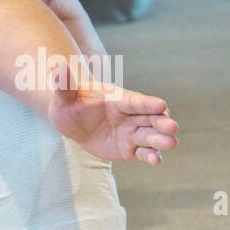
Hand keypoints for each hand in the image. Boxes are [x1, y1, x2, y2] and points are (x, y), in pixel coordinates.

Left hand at [45, 60, 178, 164]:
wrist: (72, 122)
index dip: (148, 103)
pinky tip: (156, 161)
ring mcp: (132, 132)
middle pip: (151, 118)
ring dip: (161, 140)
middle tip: (172, 127)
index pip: (135, 101)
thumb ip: (63, 84)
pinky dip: (151, 156)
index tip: (161, 105)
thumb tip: (56, 67)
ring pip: (150, 136)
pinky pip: (143, 152)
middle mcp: (130, 115)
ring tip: (171, 144)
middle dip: (162, 122)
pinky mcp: (130, 148)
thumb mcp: (63, 97)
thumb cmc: (69, 104)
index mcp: (118, 100)